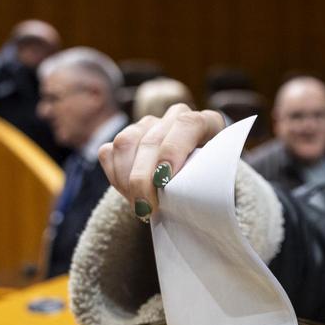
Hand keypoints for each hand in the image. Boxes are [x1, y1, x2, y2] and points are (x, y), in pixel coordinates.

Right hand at [98, 105, 225, 217]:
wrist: (193, 186)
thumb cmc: (209, 185)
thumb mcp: (216, 182)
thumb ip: (206, 181)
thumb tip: (187, 198)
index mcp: (207, 123)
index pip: (188, 124)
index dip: (173, 150)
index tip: (165, 180)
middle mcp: (176, 117)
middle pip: (152, 140)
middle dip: (144, 178)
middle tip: (147, 207)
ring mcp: (149, 124)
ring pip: (126, 142)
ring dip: (127, 179)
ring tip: (139, 205)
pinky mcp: (127, 136)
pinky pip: (109, 151)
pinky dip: (115, 177)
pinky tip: (129, 195)